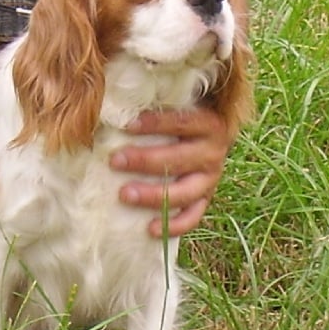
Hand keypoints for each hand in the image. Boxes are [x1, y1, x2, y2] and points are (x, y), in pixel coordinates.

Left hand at [110, 107, 231, 237]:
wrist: (206, 141)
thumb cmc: (177, 120)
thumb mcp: (174, 107)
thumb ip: (155, 103)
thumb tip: (115, 100)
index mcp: (208, 124)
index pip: (182, 121)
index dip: (156, 123)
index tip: (127, 125)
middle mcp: (213, 152)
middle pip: (178, 159)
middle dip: (144, 160)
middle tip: (114, 160)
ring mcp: (210, 179)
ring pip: (184, 192)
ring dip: (154, 195)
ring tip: (124, 194)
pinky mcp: (205, 200)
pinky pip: (192, 217)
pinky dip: (173, 225)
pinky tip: (149, 229)